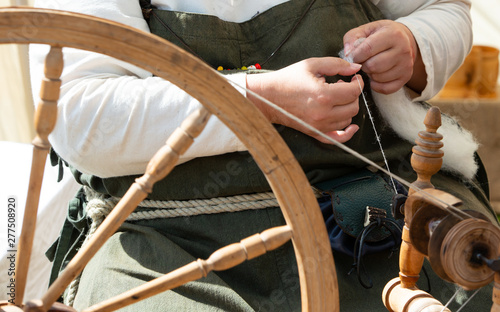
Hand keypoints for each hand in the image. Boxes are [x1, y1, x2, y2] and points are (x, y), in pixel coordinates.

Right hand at [246, 57, 362, 143]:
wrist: (268, 97)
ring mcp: (318, 126)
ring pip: (347, 120)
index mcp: (323, 95)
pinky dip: (347, 133)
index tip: (354, 78)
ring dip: (347, 108)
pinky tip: (352, 126)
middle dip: (352, 95)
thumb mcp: (311, 64)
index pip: (353, 92)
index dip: (357, 83)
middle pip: (353, 107)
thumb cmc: (287, 79)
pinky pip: (338, 138)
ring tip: (336, 99)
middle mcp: (322, 114)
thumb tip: (356, 68)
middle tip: (342, 86)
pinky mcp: (314, 132)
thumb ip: (337, 64)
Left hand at [343, 20, 426, 93]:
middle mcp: (403, 49)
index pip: (367, 49)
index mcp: (393, 34)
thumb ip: (352, 39)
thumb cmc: (380, 34)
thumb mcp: (365, 29)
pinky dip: (376, 85)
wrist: (403, 39)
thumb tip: (348, 54)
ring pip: (378, 78)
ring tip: (372, 65)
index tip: (352, 57)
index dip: (355, 56)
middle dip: (363, 65)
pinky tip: (376, 76)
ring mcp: (406, 65)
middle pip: (373, 66)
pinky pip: (385, 89)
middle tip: (364, 61)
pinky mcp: (406, 77)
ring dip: (370, 74)